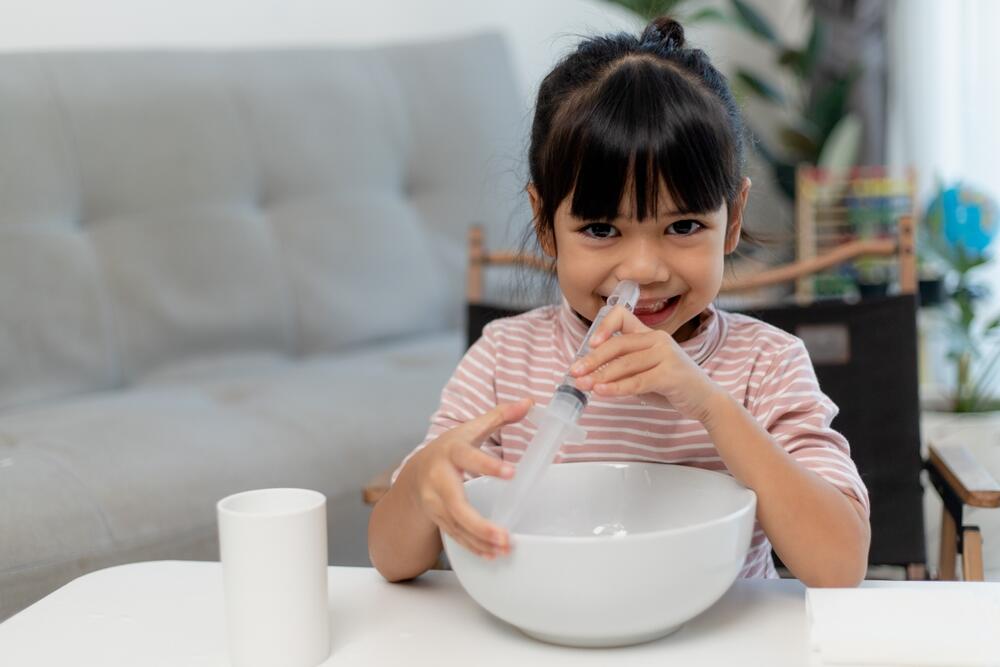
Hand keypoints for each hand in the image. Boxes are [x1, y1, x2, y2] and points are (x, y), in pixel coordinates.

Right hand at [405, 398, 532, 558]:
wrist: (415, 472)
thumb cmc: (449, 448)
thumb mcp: (471, 429)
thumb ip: (499, 415)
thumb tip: (528, 401)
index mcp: (451, 453)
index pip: (469, 458)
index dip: (488, 465)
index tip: (512, 472)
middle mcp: (439, 480)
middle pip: (457, 505)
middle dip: (480, 523)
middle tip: (504, 536)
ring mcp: (435, 503)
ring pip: (456, 526)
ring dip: (480, 540)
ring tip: (505, 548)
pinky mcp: (438, 519)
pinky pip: (455, 536)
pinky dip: (473, 547)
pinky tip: (492, 554)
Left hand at [569, 305, 719, 421]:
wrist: (704, 399)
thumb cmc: (672, 385)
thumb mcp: (646, 371)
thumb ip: (624, 367)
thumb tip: (591, 373)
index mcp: (651, 334)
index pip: (623, 316)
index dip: (604, 326)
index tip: (591, 343)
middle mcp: (658, 339)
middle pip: (618, 345)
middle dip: (592, 359)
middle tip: (575, 371)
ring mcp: (666, 355)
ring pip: (624, 364)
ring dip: (600, 376)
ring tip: (583, 385)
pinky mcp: (669, 374)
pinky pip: (636, 381)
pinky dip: (616, 388)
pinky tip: (601, 392)